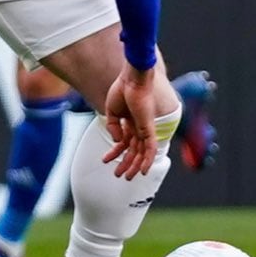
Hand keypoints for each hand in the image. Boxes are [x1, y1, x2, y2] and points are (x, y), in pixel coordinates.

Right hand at [100, 62, 162, 179]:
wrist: (132, 79)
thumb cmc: (122, 89)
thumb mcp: (111, 111)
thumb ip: (112, 127)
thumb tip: (116, 141)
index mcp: (129, 122)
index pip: (123, 142)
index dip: (114, 152)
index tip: (105, 159)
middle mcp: (138, 127)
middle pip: (133, 150)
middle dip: (125, 163)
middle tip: (118, 175)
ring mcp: (144, 128)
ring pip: (142, 153)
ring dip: (134, 166)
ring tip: (127, 177)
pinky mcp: (149, 128)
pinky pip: (150, 148)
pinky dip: (148, 160)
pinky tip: (143, 171)